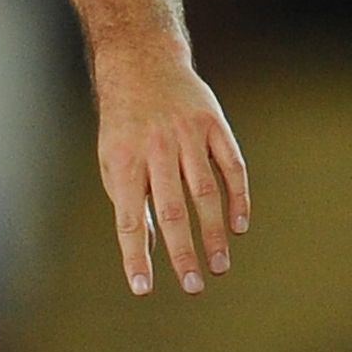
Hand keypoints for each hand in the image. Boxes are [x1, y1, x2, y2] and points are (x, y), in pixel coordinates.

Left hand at [94, 54, 249, 296]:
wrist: (140, 62)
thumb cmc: (124, 122)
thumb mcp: (112, 157)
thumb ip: (129, 199)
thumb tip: (147, 245)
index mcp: (124, 161)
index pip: (129, 218)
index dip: (136, 255)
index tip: (143, 289)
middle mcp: (156, 148)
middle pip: (172, 210)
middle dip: (182, 252)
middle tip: (193, 286)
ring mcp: (187, 134)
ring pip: (205, 192)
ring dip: (214, 233)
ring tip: (219, 266)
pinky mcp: (213, 124)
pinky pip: (231, 166)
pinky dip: (238, 198)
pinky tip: (238, 226)